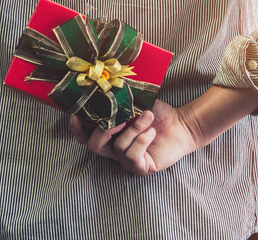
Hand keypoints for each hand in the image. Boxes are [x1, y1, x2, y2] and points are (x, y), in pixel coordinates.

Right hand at [69, 100, 199, 175]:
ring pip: (118, 146)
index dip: (77, 129)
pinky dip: (141, 141)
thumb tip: (104, 89)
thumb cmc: (158, 114)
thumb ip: (119, 101)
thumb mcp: (136, 103)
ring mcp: (127, 161)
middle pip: (94, 145)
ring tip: (148, 117)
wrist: (182, 124)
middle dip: (104, 129)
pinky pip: (132, 156)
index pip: (86, 136)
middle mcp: (115, 149)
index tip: (75, 115)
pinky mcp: (140, 168)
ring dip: (133, 128)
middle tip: (118, 118)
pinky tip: (152, 132)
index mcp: (110, 134)